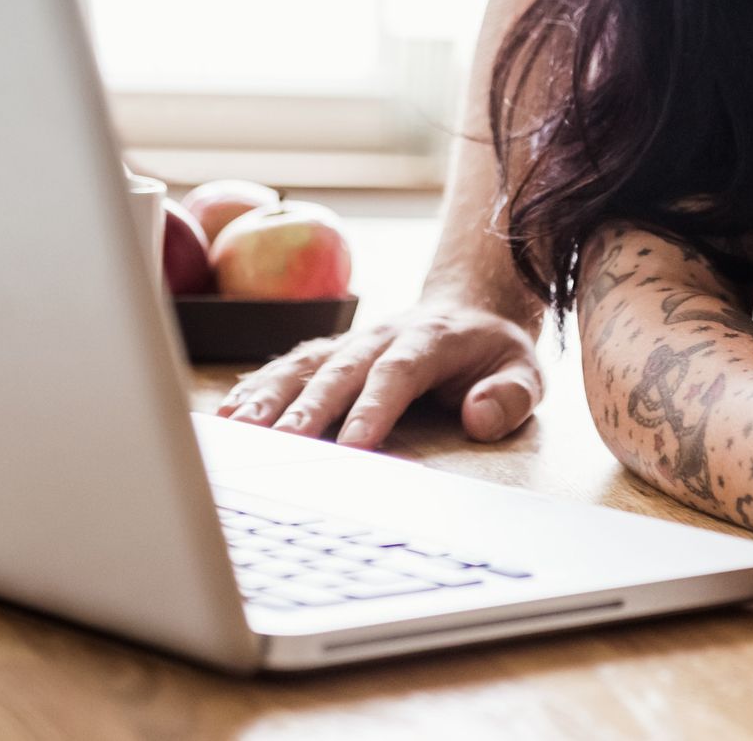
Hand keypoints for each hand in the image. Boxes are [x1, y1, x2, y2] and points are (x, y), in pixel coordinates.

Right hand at [214, 299, 542, 447]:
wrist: (467, 307)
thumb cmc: (493, 352)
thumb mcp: (526, 371)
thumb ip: (510, 395)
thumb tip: (478, 417)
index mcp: (430, 339)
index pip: (398, 372)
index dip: (375, 405)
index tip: (355, 444)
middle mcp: (380, 336)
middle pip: (339, 371)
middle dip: (309, 409)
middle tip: (281, 446)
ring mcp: (347, 342)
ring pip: (302, 367)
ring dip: (268, 398)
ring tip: (237, 432)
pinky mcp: (325, 353)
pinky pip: (284, 369)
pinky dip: (254, 391)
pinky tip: (226, 419)